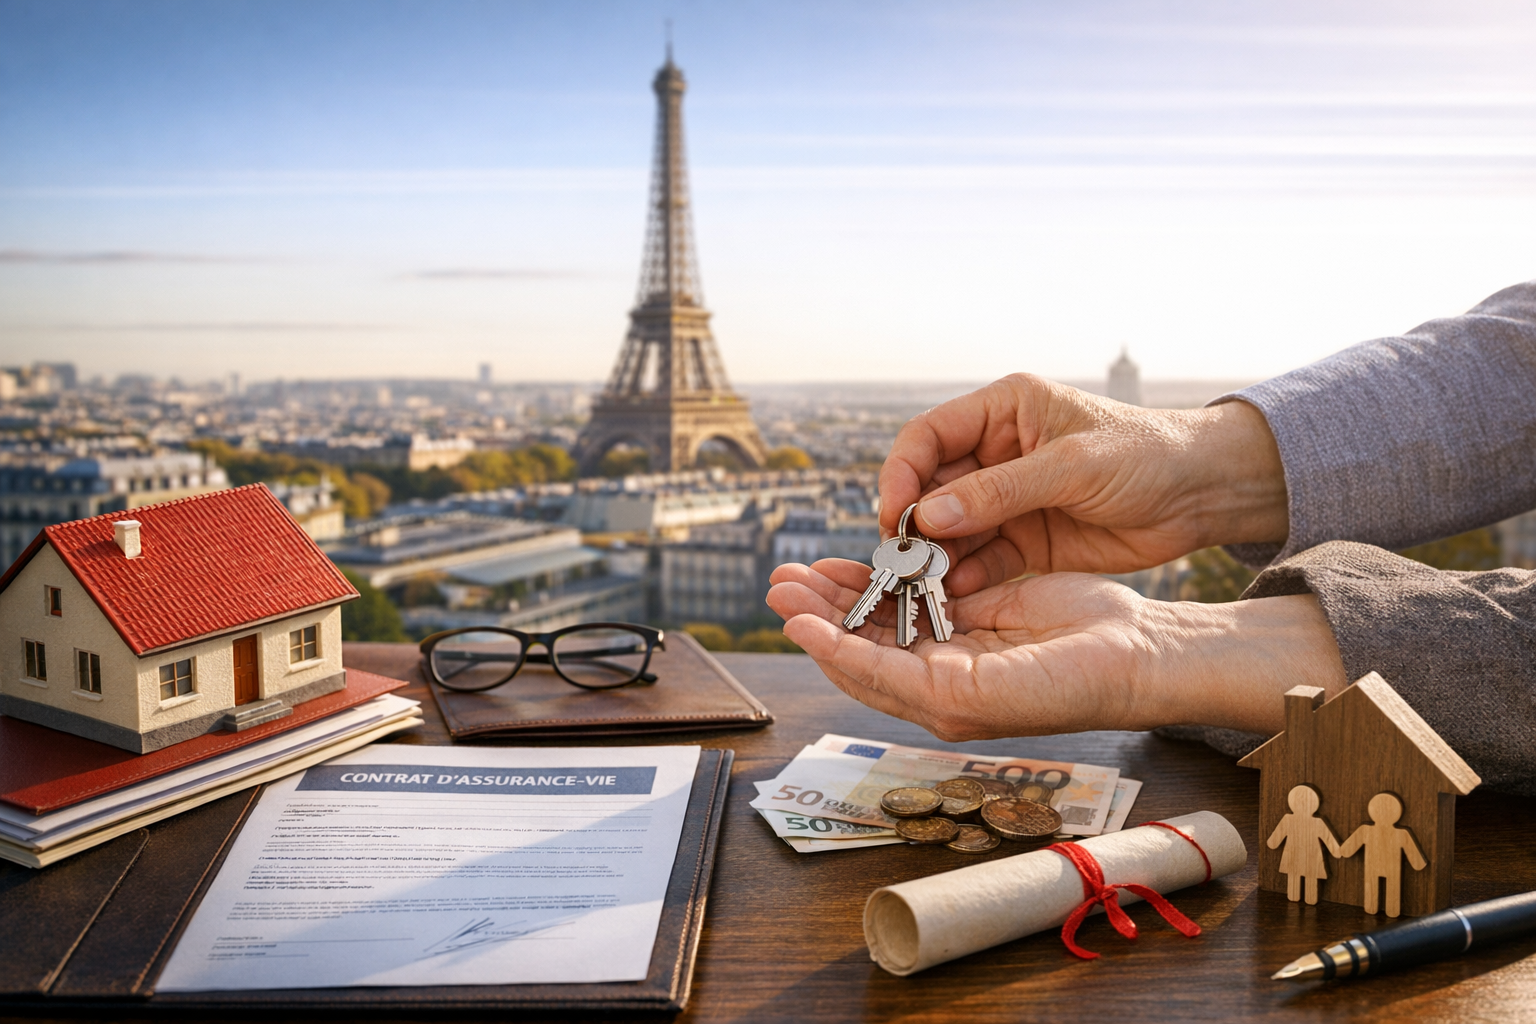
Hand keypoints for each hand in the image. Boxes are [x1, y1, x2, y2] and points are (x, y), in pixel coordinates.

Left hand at [766, 558, 1345, 739]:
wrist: (1136, 654)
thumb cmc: (1078, 681)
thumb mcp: (994, 687)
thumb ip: (926, 681)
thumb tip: (854, 664)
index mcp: (941, 704)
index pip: (866, 674)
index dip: (826, 645)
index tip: (793, 621)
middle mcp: (938, 679)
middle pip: (860, 644)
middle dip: (816, 613)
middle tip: (778, 585)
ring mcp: (953, 644)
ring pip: (880, 616)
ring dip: (839, 592)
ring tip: (798, 570)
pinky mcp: (971, 612)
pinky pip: (914, 593)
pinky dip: (883, 576)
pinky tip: (858, 559)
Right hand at [878, 374, 1288, 595]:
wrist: (1202, 495)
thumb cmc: (1146, 455)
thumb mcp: (1072, 466)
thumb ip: (999, 491)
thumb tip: (928, 515)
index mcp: (1003, 411)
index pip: (928, 437)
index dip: (902, 474)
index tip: (895, 515)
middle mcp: (995, 453)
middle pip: (930, 488)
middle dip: (914, 523)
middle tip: (902, 560)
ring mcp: (1007, 500)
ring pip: (950, 529)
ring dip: (935, 556)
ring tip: (924, 584)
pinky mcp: (1024, 540)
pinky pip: (981, 559)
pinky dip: (966, 577)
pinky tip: (957, 593)